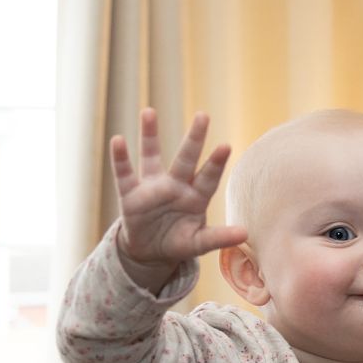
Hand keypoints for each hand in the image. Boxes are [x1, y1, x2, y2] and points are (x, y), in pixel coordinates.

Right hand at [111, 109, 246, 289]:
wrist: (150, 250)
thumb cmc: (179, 241)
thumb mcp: (199, 243)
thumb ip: (219, 238)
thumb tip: (246, 234)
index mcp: (196, 197)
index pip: (208, 177)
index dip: (216, 164)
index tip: (226, 146)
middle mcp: (175, 185)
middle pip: (186, 159)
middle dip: (194, 139)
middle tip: (204, 115)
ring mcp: (152, 187)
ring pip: (151, 156)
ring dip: (149, 135)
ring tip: (149, 111)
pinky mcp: (130, 194)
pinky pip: (124, 174)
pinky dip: (120, 159)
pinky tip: (117, 141)